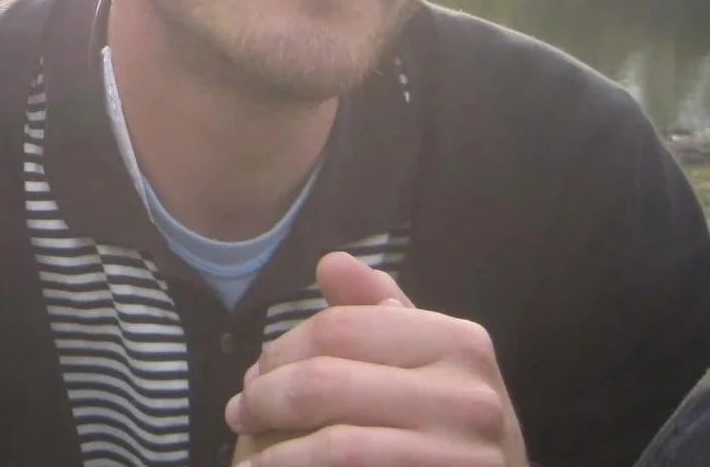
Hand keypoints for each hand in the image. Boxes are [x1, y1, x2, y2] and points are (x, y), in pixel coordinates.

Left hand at [225, 252, 527, 466]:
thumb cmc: (447, 418)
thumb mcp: (423, 356)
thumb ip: (377, 311)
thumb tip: (330, 262)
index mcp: (458, 341)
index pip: (339, 329)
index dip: (282, 351)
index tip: (253, 373)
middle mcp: (470, 396)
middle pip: (328, 382)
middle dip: (267, 397)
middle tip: (239, 413)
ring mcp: (464, 454)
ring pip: (337, 443)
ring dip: (275, 452)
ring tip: (249, 457)